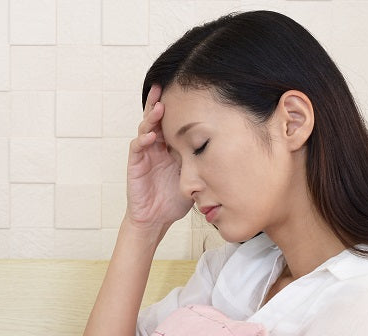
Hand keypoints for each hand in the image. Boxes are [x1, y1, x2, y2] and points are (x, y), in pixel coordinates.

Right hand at [126, 84, 194, 234]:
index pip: (172, 122)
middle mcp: (157, 147)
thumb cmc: (174, 200)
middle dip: (158, 102)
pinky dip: (143, 140)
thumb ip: (204, 161)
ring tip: (159, 107)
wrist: (156, 219)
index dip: (176, 107)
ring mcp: (145, 154)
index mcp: (170, 147)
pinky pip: (137, 148)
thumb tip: (232, 148)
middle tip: (162, 85)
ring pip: (145, 128)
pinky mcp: (136, 164)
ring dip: (151, 117)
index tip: (186, 90)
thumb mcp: (194, 176)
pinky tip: (150, 135)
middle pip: (156, 119)